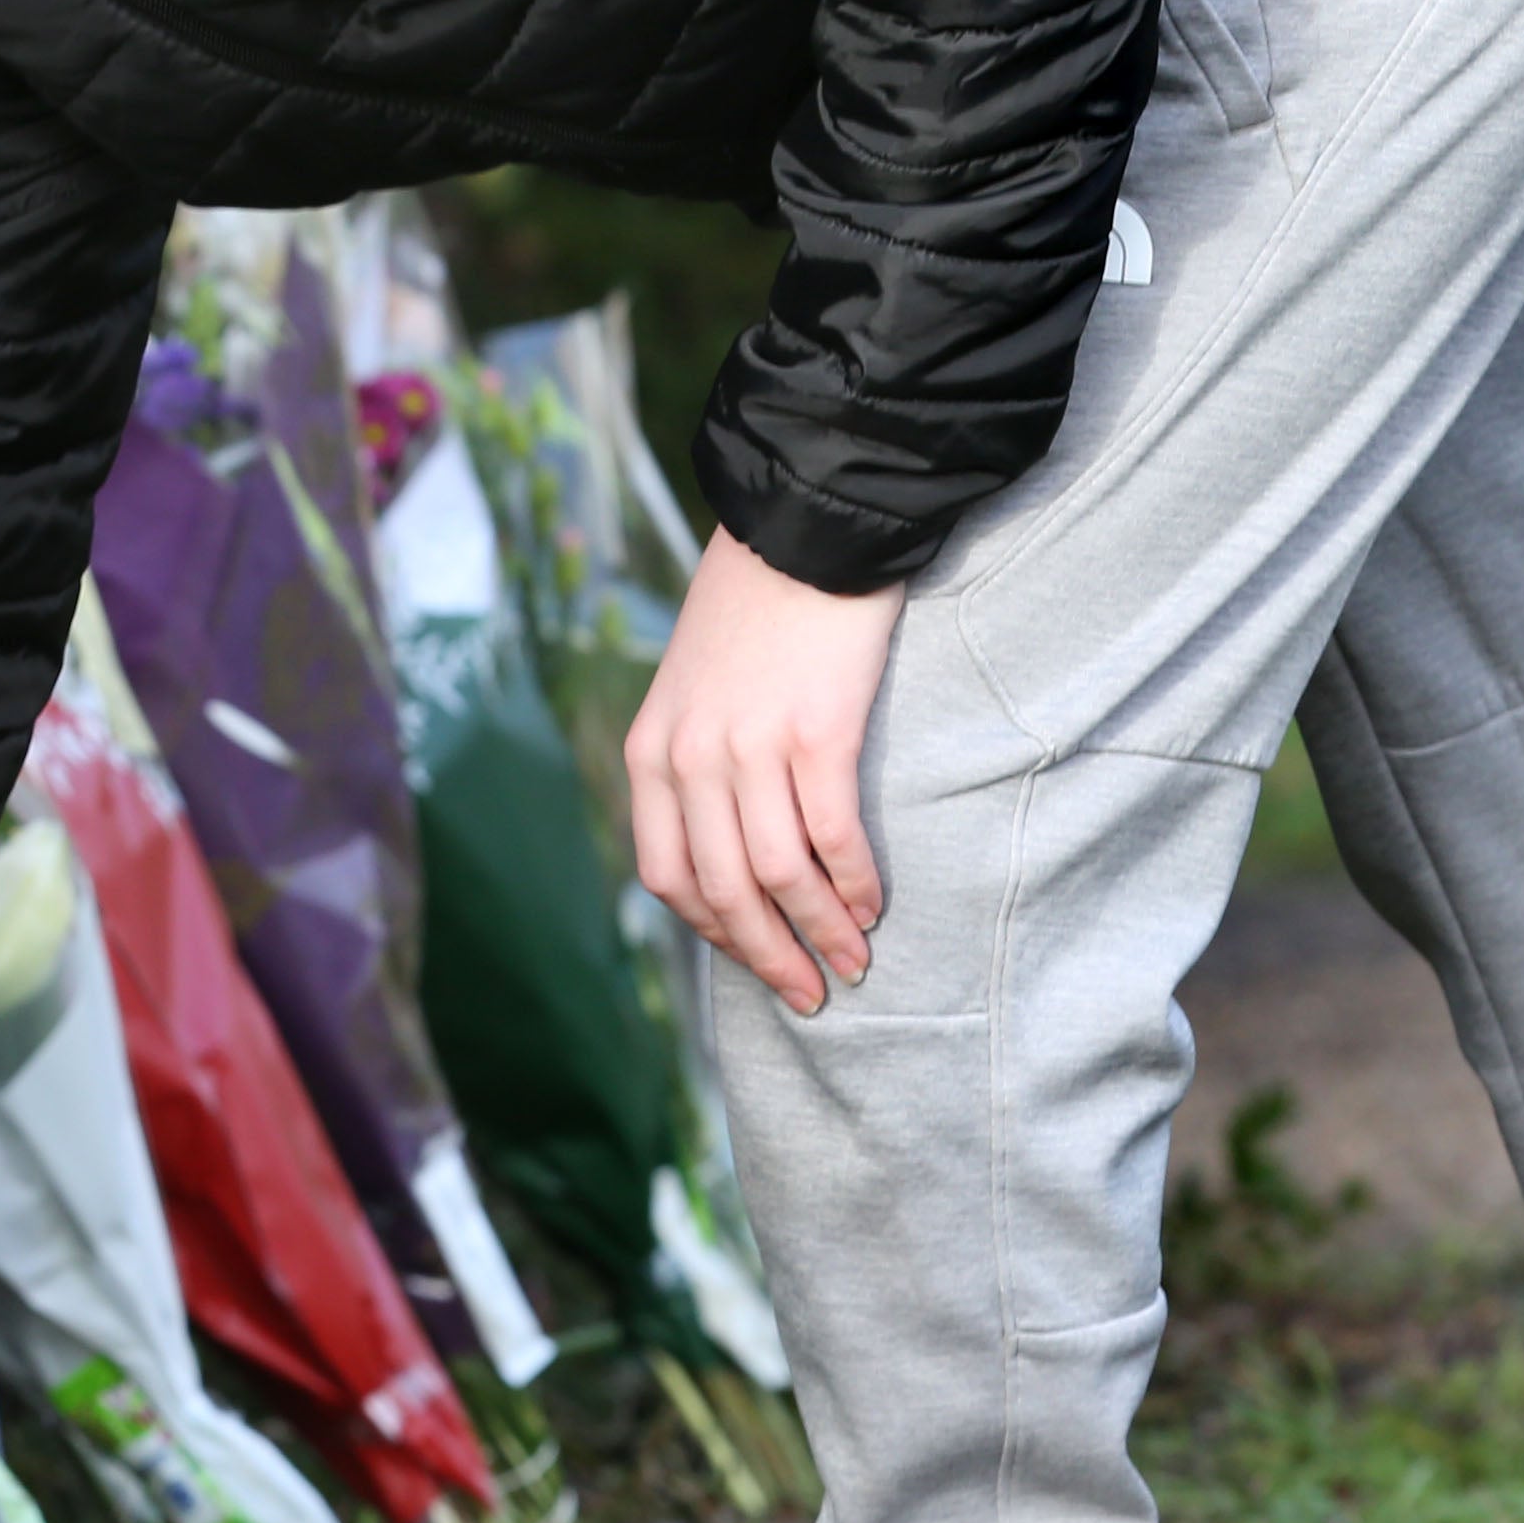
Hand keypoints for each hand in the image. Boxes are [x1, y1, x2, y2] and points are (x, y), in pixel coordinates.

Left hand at [623, 529, 911, 1018]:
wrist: (805, 528)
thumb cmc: (756, 610)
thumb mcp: (691, 689)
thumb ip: (695, 763)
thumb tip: (728, 847)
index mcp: (650, 753)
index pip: (666, 876)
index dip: (714, 932)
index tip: (754, 959)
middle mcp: (689, 759)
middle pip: (723, 892)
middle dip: (768, 955)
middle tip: (809, 994)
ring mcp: (750, 747)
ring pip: (781, 876)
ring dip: (822, 933)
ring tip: (854, 962)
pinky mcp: (816, 733)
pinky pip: (832, 836)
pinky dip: (855, 883)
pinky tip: (873, 904)